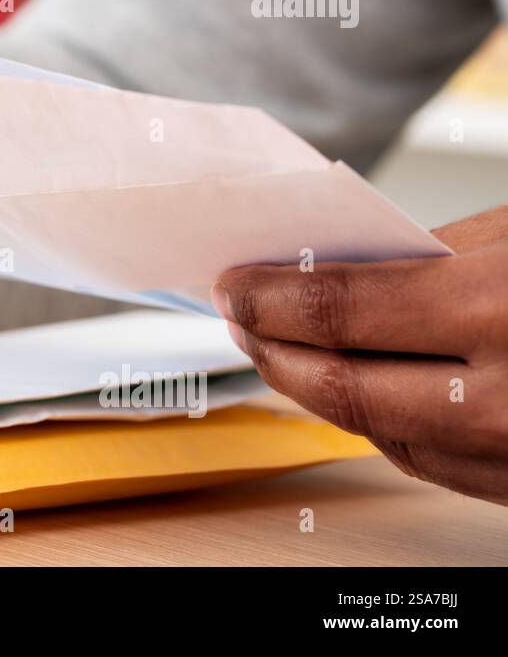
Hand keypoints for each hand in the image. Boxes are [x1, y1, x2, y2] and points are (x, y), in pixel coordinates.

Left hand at [212, 205, 507, 504]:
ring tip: (279, 350)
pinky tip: (353, 387)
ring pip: (375, 432)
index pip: (339, 313)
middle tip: (240, 318)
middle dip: (273, 348)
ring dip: (313, 390)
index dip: (270, 300)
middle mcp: (505, 402)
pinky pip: (428, 460)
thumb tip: (329, 271)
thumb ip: (422, 255)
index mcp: (499, 310)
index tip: (234, 287)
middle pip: (341, 386)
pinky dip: (376, 421)